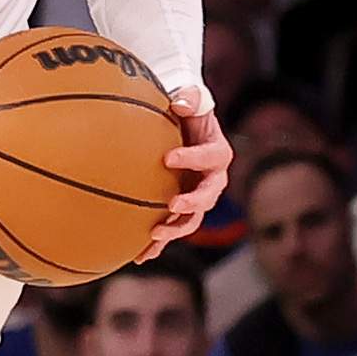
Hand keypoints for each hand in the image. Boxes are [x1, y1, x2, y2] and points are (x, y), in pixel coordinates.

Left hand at [146, 89, 230, 252]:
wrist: (184, 128)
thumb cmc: (186, 112)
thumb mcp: (189, 100)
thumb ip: (188, 99)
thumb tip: (179, 102)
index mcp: (217, 153)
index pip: (211, 157)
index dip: (193, 159)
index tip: (167, 158)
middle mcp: (212, 180)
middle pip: (208, 196)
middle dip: (191, 203)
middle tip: (172, 204)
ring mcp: (197, 198)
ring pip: (192, 219)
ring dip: (175, 229)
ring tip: (154, 234)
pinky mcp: (181, 209)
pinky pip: (172, 229)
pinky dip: (158, 244)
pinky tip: (139, 256)